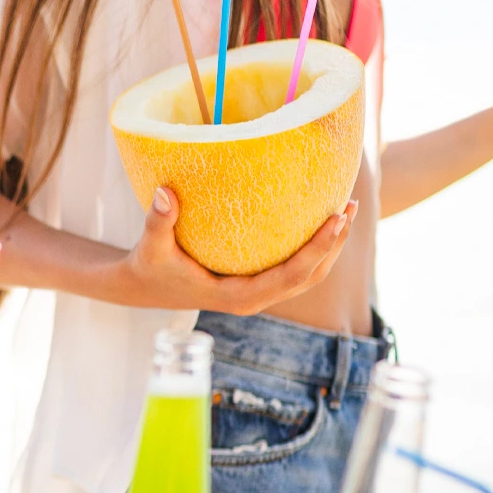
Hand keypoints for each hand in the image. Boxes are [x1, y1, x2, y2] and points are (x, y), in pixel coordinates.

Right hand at [114, 187, 355, 315]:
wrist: (145, 286)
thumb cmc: (150, 267)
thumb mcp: (151, 246)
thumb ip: (158, 221)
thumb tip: (164, 193)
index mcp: (238, 297)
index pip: (289, 276)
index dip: (317, 250)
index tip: (334, 219)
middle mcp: (255, 299)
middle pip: (310, 277)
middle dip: (334, 245)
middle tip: (347, 207)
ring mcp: (259, 293)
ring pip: (308, 276)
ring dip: (330, 247)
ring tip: (345, 210)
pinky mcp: (258, 282)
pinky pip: (295, 269)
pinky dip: (313, 248)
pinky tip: (318, 220)